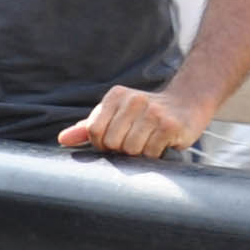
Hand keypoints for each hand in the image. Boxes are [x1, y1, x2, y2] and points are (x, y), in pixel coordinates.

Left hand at [59, 86, 208, 157]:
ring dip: (139, 153)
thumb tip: (62, 139)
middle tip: (135, 141)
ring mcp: (153, 112)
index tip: (115, 142)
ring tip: (148, 141)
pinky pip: (150, 153)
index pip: (94, 131)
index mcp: (116, 96)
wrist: (187, 104)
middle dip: (121, 149)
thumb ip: (88, 127)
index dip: (102, 144)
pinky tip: (161, 142)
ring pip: (131, 150)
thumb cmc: (145, 113)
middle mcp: (134, 100)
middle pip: (111, 142)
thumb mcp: (115, 114)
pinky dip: (154, 154)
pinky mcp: (170, 125)